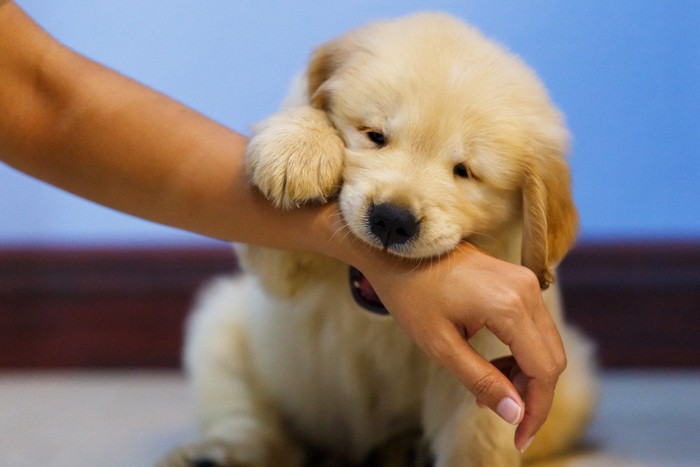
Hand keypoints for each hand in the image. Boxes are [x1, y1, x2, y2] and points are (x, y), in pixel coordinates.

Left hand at [361, 243, 566, 451]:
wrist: (400, 251)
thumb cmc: (412, 296)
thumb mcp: (440, 346)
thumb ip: (481, 380)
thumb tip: (515, 415)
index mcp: (509, 306)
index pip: (543, 370)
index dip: (536, 410)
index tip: (521, 438)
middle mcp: (526, 289)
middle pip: (552, 357)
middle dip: (532, 394)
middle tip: (500, 412)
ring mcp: (524, 280)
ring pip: (545, 343)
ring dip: (525, 373)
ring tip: (489, 389)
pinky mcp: (518, 279)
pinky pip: (533, 324)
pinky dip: (521, 351)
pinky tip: (494, 365)